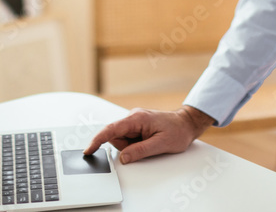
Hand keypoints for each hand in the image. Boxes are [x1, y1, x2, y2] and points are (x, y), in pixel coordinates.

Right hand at [83, 106, 214, 164]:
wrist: (187, 124)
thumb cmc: (177, 131)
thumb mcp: (160, 144)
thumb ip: (140, 151)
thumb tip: (123, 158)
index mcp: (137, 118)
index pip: (111, 129)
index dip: (98, 140)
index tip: (89, 150)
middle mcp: (133, 117)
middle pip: (116, 137)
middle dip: (126, 147)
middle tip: (146, 147)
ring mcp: (135, 121)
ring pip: (122, 140)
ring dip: (132, 146)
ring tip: (150, 143)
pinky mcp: (137, 125)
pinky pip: (129, 138)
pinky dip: (135, 144)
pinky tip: (148, 141)